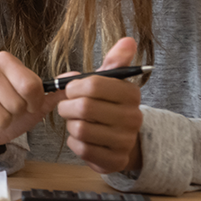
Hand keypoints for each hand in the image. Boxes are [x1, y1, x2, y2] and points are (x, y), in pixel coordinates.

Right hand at [0, 51, 65, 157]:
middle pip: (16, 103)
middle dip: (15, 116)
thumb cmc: (7, 112)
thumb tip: (78, 77)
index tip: (28, 105)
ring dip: (1, 125)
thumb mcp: (33, 103)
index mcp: (4, 60)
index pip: (31, 85)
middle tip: (7, 113)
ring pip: (0, 116)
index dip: (33, 103)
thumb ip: (54, 91)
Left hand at [56, 37, 143, 173]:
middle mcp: (133, 118)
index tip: (71, 89)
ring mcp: (125, 141)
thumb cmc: (109, 105)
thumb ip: (116, 61)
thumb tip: (129, 40)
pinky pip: (81, 148)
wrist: (122, 140)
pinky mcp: (114, 161)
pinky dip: (73, 142)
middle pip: (83, 108)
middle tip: (68, 106)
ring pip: (80, 129)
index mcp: (131, 94)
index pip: (93, 85)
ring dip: (70, 124)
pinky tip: (81, 137)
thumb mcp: (111, 81)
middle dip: (67, 106)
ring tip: (76, 121)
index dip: (73, 87)